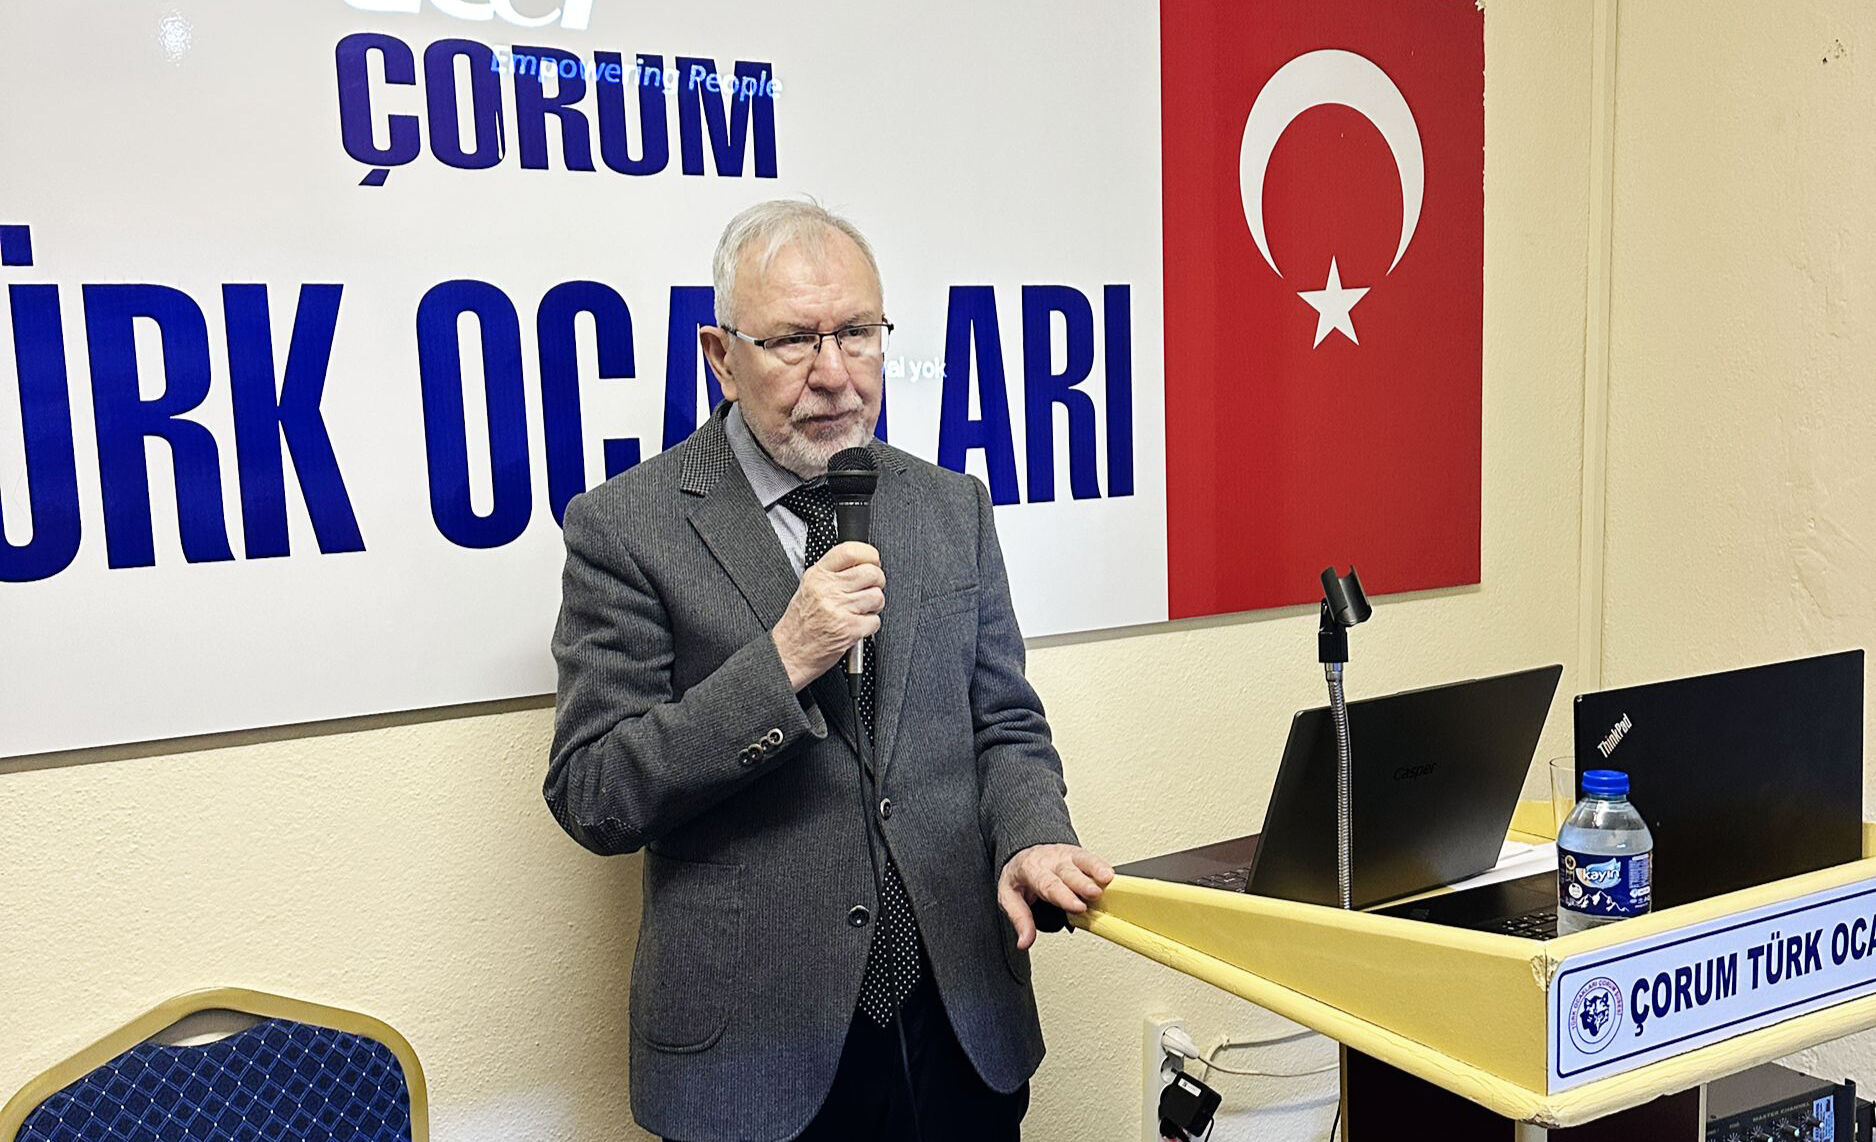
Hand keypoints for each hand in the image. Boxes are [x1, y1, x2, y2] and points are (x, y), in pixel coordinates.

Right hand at [772, 541, 884, 690]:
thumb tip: (863, 563)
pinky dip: (870, 625)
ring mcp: (838, 610)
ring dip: (875, 605)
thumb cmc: (800, 622)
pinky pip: (875, 621)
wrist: (789, 653)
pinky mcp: (848, 630)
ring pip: (877, 597)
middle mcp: (827, 590)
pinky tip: (857, 625)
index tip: (873, 561)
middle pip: (871, 573)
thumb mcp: (809, 588)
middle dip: (877, 581)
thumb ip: (832, 573)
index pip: (850, 551)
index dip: (869, 554)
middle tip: (870, 588)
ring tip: (861, 610)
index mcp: (817, 576)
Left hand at [997, 843, 1114, 950]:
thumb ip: (1020, 919)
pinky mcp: (1077, 855)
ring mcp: (1065, 856)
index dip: (1064, 896)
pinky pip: (1090, 858)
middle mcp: (1049, 861)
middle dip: (1081, 883)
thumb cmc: (1020, 877)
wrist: (1024, 855)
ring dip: (1095, 869)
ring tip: (1107, 878)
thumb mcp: (1009, 897)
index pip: (1047, 884)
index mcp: (1030, 870)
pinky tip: (1110, 874)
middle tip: (1094, 893)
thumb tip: (1024, 942)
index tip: (1078, 907)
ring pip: (1081, 860)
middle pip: (1066, 873)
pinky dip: (1101, 865)